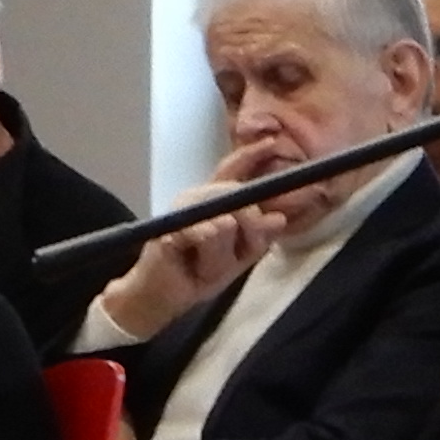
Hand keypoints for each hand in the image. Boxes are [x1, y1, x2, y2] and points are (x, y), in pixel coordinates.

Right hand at [92, 154, 292, 341]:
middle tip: (233, 258)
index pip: (233, 170)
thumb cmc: (198, 272)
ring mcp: (181, 209)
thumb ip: (257, 238)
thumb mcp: (238, 258)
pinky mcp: (168, 227)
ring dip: (222, 257)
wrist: (162, 296)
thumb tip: (278, 219)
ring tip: (205, 268)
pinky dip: (206, 255)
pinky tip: (194, 263)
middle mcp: (197, 197)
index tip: (271, 143)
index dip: (252, 154)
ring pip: (225, 224)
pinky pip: (204, 235)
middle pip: (237, 197)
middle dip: (247, 232)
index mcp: (214, 200)